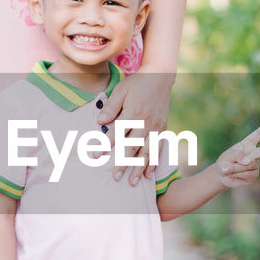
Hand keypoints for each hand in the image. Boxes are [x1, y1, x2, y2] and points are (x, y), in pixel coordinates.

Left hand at [97, 70, 173, 184]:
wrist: (160, 77)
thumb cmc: (137, 83)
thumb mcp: (121, 90)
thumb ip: (111, 107)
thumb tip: (99, 122)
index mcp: (133, 112)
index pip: (117, 132)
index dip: (106, 145)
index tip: (96, 156)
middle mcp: (146, 122)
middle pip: (132, 146)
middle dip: (123, 163)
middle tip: (115, 178)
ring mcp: (156, 127)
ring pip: (146, 152)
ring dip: (138, 168)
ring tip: (132, 183)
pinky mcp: (163, 130)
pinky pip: (158, 149)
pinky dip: (153, 163)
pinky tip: (148, 175)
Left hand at [214, 119, 259, 188]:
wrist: (222, 176)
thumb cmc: (224, 163)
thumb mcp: (226, 157)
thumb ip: (236, 156)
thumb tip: (248, 161)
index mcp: (248, 145)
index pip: (257, 135)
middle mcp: (254, 154)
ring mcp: (256, 165)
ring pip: (248, 165)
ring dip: (235, 168)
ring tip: (230, 169)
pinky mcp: (254, 176)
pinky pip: (247, 174)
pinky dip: (237, 175)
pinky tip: (235, 175)